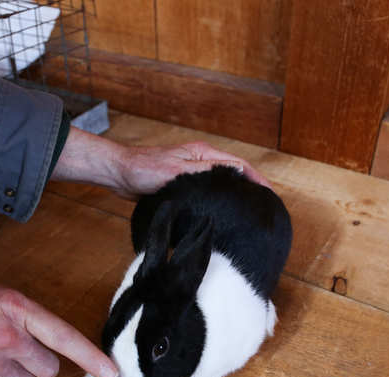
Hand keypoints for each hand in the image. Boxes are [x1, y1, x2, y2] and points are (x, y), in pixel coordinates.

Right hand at [0, 281, 117, 376]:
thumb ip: (22, 315)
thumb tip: (47, 338)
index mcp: (16, 308)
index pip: (65, 337)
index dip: (93, 358)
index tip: (113, 374)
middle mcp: (9, 338)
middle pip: (49, 369)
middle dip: (37, 363)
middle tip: (12, 350)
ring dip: (14, 374)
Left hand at [51, 127, 269, 198]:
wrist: (119, 173)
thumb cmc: (143, 170)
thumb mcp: (176, 172)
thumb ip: (204, 173)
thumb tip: (233, 176)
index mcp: (203, 154)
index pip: (239, 166)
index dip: (256, 180)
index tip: (269, 195)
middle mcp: (201, 160)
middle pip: (234, 173)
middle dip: (250, 187)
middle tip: (263, 206)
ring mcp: (192, 171)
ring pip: (221, 182)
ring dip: (235, 193)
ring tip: (247, 210)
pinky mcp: (183, 183)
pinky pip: (207, 190)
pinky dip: (218, 198)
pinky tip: (220, 211)